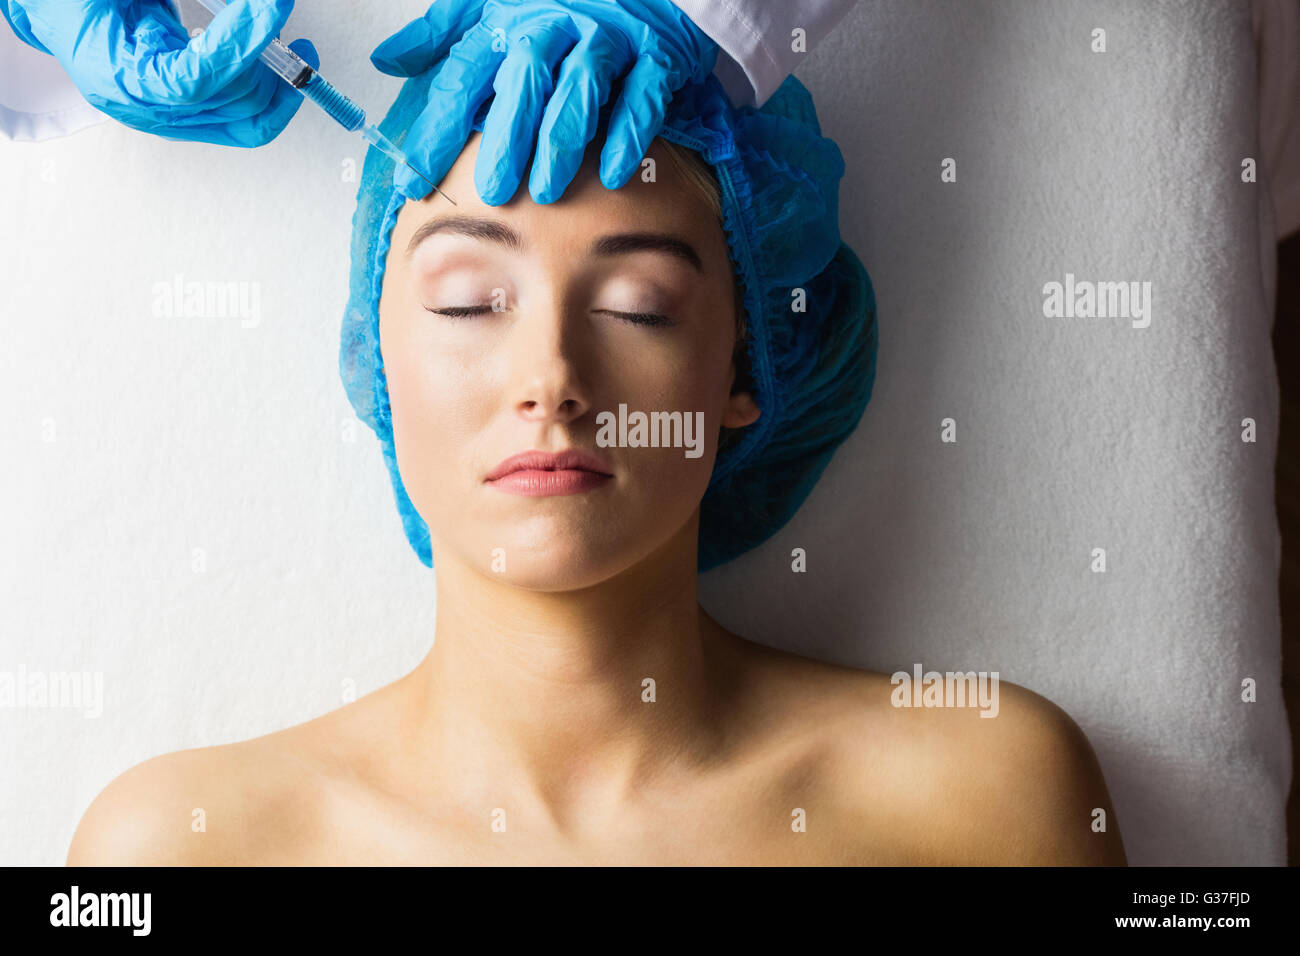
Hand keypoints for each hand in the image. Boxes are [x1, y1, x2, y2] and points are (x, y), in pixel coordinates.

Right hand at [1, 0, 318, 146]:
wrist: (58, 13)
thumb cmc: (77, 3)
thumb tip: (248, 4)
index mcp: (120, 78)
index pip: (195, 79)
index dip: (239, 44)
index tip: (271, 8)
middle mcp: (148, 111)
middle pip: (231, 101)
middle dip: (264, 55)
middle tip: (275, 8)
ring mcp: (171, 120)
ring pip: (247, 116)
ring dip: (274, 73)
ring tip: (278, 29)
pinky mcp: (190, 117)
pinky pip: (243, 119)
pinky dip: (267, 88)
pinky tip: (274, 55)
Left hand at [371, 0, 717, 203]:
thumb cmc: (560, 12)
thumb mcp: (493, 10)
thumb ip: (442, 35)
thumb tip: (386, 59)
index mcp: (509, 20)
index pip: (463, 76)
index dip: (436, 130)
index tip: (413, 181)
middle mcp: (556, 24)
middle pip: (524, 78)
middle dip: (506, 136)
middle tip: (492, 190)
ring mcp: (607, 38)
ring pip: (580, 86)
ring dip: (562, 139)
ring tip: (546, 190)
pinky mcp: (655, 54)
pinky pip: (642, 94)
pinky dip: (628, 134)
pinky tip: (611, 173)